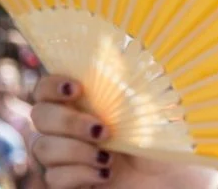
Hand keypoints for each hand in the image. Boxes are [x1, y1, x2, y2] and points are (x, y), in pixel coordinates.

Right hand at [30, 75, 217, 187]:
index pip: (48, 87)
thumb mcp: (152, 105)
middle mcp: (72, 127)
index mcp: (89, 102)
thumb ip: (128, 80)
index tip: (76, 88)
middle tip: (103, 130)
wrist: (178, 179)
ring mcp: (69, 156)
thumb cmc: (170, 139)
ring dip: (76, 151)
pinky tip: (106, 175)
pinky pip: (54, 177)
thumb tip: (119, 43)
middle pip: (39, 115)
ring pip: (43, 148)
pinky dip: (79, 175)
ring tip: (110, 158)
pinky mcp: (71, 183)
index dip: (52, 85)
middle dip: (69, 121)